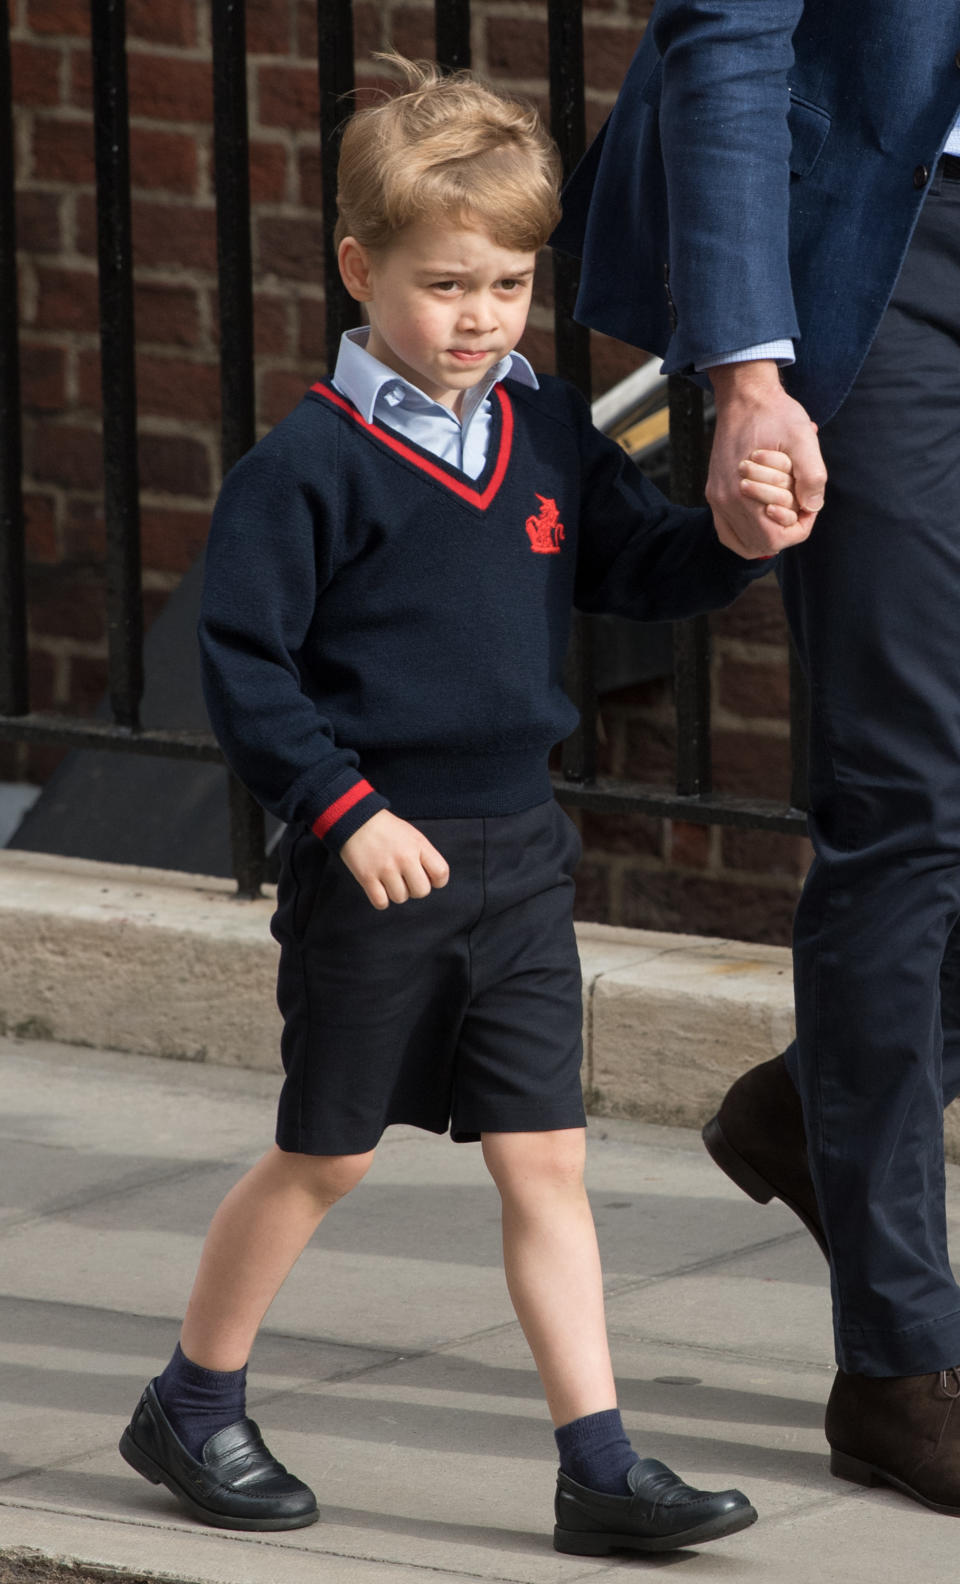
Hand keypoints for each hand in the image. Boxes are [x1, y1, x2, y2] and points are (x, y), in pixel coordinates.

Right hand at [340, 809, 449, 909]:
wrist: (355, 820)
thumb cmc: (386, 830)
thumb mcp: (412, 835)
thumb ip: (424, 856)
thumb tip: (431, 881)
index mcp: (418, 845)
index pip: (441, 873)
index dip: (437, 881)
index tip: (426, 877)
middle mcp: (404, 857)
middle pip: (422, 891)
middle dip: (414, 889)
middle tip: (405, 879)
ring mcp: (385, 868)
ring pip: (400, 898)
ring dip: (395, 893)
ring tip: (388, 879)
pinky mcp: (367, 877)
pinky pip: (381, 903)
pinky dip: (381, 900)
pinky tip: (379, 888)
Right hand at [707, 361, 826, 556]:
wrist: (744, 396)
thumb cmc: (776, 415)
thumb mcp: (803, 438)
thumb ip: (812, 474)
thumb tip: (812, 506)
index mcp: (743, 492)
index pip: (775, 539)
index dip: (800, 528)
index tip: (809, 504)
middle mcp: (724, 501)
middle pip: (760, 544)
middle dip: (786, 530)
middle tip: (799, 505)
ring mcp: (716, 499)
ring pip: (744, 543)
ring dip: (768, 534)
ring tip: (784, 511)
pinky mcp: (714, 493)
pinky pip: (727, 532)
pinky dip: (747, 535)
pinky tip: (763, 521)